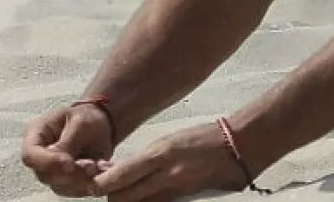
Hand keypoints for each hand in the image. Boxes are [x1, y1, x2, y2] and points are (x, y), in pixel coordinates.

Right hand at [21, 103, 114, 196]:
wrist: (100, 126)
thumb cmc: (87, 118)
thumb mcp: (80, 122)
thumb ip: (68, 140)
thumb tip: (59, 160)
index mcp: (36, 136)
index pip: (30, 156)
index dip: (48, 163)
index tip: (70, 163)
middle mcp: (39, 158)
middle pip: (44, 175)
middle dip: (69, 174)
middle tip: (91, 165)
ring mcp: (50, 171)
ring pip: (59, 186)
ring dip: (81, 180)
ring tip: (97, 166)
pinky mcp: (65, 181)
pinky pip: (73, 189)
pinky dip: (88, 183)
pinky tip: (100, 170)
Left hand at [90, 122, 250, 201]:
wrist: (239, 147)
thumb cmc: (206, 138)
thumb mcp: (170, 141)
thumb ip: (144, 158)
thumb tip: (117, 170)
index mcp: (161, 154)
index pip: (120, 176)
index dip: (102, 183)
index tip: (93, 183)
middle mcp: (166, 175)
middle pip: (124, 197)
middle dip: (112, 195)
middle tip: (108, 189)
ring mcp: (176, 191)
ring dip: (129, 199)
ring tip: (127, 191)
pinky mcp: (185, 200)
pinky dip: (147, 201)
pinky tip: (146, 194)